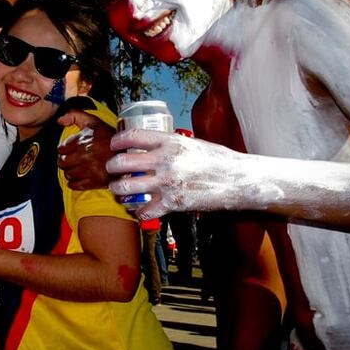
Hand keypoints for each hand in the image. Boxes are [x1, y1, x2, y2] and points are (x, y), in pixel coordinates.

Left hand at [57, 114, 114, 190]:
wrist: (130, 154)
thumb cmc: (111, 137)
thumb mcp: (94, 122)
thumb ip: (75, 116)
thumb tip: (60, 120)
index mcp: (82, 142)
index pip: (61, 149)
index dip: (64, 148)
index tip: (69, 149)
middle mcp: (84, 157)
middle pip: (62, 163)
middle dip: (65, 160)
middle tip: (71, 158)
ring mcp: (89, 171)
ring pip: (67, 174)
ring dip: (69, 171)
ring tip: (76, 167)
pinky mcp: (94, 182)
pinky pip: (74, 185)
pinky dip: (73, 182)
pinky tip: (79, 176)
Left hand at [108, 129, 244, 218]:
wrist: (238, 180)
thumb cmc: (218, 160)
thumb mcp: (192, 143)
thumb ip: (170, 144)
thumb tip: (151, 145)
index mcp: (170, 141)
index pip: (132, 136)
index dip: (117, 141)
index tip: (114, 146)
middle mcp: (165, 160)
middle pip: (122, 162)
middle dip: (111, 167)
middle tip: (112, 170)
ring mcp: (167, 183)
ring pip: (126, 187)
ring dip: (117, 190)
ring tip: (118, 190)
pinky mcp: (172, 203)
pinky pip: (144, 211)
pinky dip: (139, 212)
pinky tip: (140, 210)